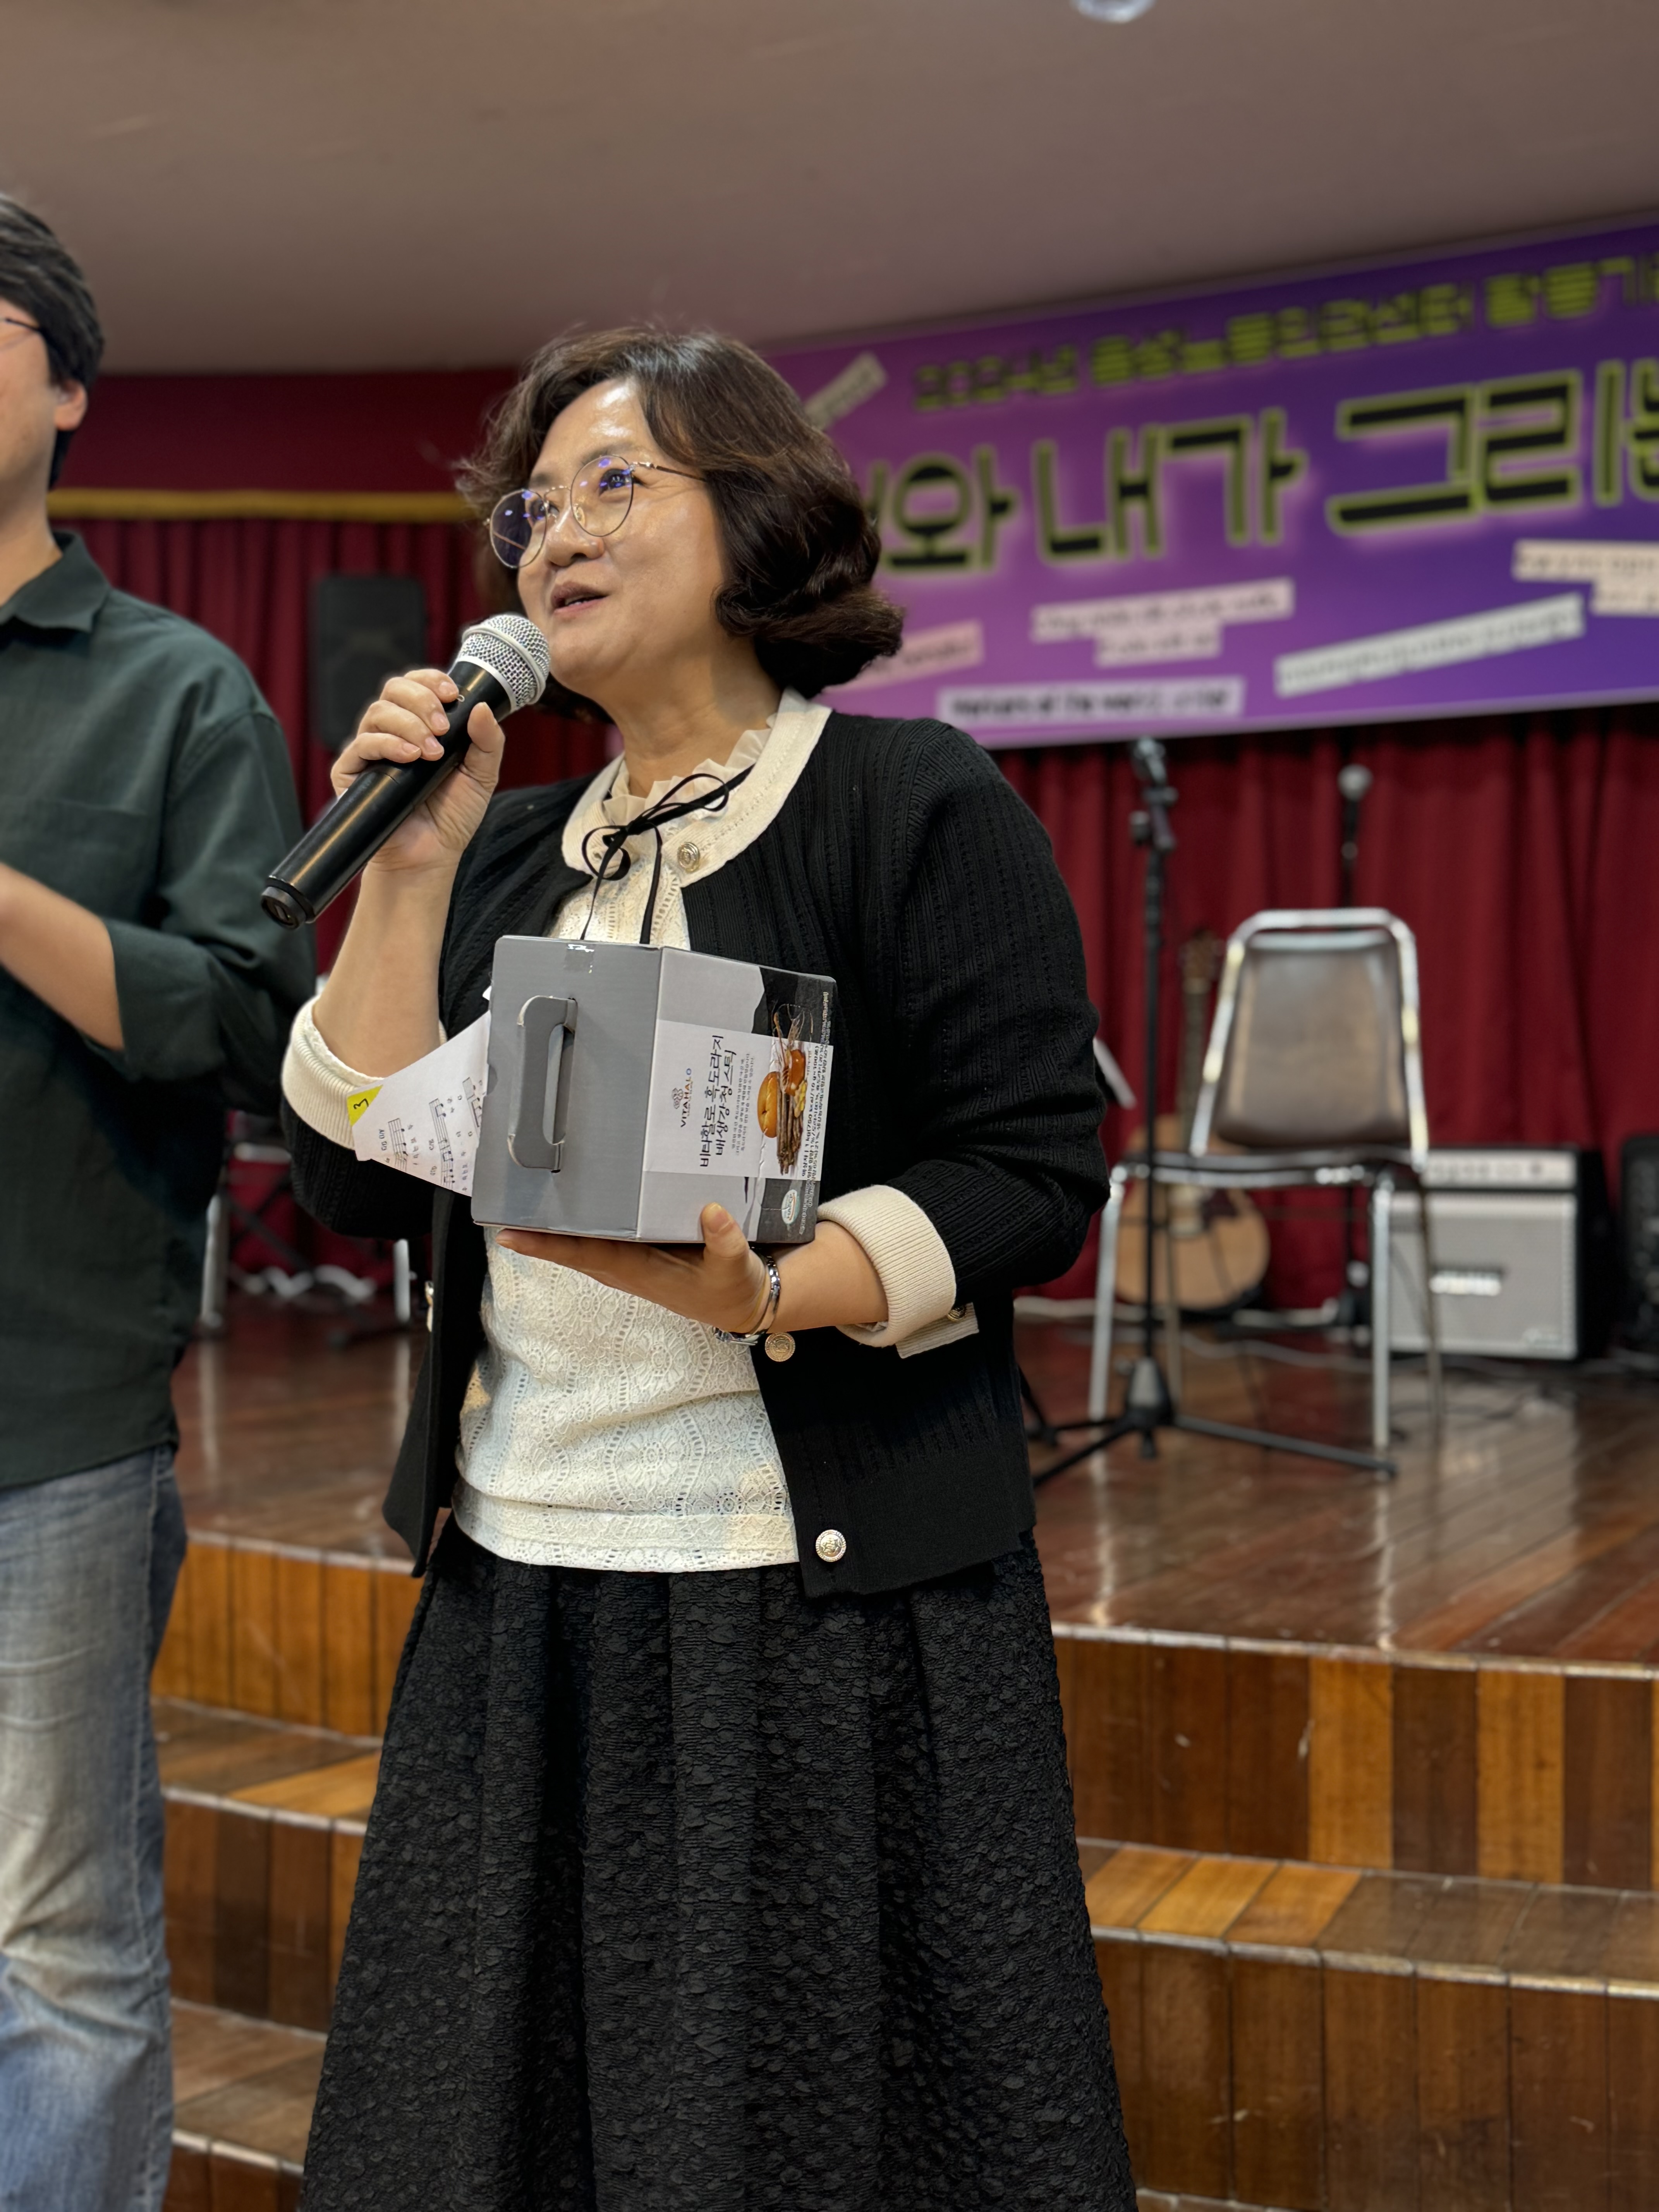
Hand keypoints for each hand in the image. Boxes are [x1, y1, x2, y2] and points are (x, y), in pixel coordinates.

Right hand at [332, 667, 505, 876]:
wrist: (430, 856)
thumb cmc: (452, 817)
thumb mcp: (481, 777)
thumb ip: (487, 742)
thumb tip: (482, 706)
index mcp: (420, 725)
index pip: (416, 685)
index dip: (430, 680)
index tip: (451, 692)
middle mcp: (392, 732)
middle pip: (393, 689)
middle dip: (420, 700)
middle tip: (442, 726)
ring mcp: (370, 750)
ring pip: (377, 712)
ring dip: (408, 724)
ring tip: (431, 752)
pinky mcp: (351, 771)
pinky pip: (361, 744)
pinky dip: (387, 744)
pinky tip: (409, 757)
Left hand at [496, 1203, 771, 1333]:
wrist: (741, 1305)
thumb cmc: (732, 1287)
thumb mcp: (734, 1267)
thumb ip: (725, 1241)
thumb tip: (711, 1212)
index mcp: (640, 1269)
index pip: (585, 1254)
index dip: (547, 1245)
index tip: (509, 1236)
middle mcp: (626, 1268)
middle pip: (572, 1248)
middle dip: (537, 1231)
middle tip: (502, 1206)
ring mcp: (630, 1264)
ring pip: (583, 1244)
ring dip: (555, 1228)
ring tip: (525, 1200)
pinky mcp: (639, 1256)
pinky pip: (601, 1239)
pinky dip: (582, 1224)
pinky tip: (575, 1203)